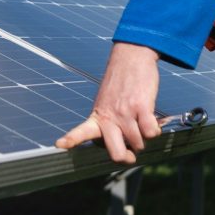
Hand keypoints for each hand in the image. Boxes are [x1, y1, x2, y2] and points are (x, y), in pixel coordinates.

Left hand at [55, 43, 160, 163]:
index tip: (60, 144)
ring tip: (141, 121)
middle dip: (128, 158)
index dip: (71, 139)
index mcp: (97, 117)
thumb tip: (129, 148)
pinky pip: (151, 133)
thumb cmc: (120, 84)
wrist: (131, 56)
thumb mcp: (106, 103)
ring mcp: (125, 112)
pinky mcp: (141, 107)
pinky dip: (155, 130)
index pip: (81, 131)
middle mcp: (109, 117)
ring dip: (144, 138)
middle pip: (117, 155)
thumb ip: (110, 124)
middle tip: (132, 151)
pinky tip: (152, 119)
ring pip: (139, 144)